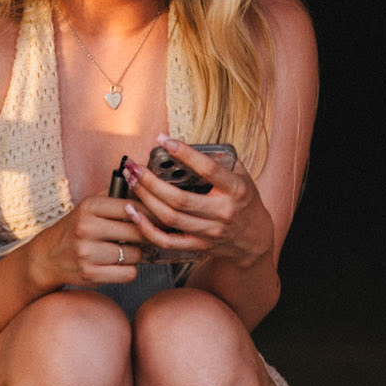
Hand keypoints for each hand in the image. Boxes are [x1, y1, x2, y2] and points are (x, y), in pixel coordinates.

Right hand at [26, 193, 146, 289]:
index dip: (149, 214)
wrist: (48, 256)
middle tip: (142, 236)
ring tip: (122, 251)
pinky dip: (127, 270)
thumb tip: (148, 190)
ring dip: (134, 254)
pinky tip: (117, 265)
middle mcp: (86, 228)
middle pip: (137, 232)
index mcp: (89, 207)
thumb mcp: (90, 206)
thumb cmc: (77, 228)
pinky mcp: (90, 273)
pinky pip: (128, 273)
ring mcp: (87, 252)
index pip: (131, 207)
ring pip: (135, 254)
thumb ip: (118, 195)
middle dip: (144, 235)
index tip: (156, 219)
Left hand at [122, 136, 273, 268]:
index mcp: (235, 190)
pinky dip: (147, 228)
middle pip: (179, 198)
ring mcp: (209, 232)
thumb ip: (222, 162)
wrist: (254, 240)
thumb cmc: (244, 203)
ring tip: (131, 181)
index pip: (208, 169)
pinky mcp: (198, 246)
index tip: (164, 140)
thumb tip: (192, 145)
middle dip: (151, 181)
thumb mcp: (243, 178)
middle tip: (134, 166)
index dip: (184, 153)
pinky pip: (167, 241)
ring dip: (146, 198)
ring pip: (170, 217)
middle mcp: (222, 212)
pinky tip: (134, 212)